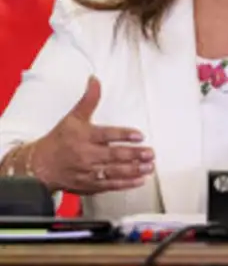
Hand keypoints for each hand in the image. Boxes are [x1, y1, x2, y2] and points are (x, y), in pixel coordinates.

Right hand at [30, 77, 152, 193]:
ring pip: (114, 172)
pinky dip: (126, 184)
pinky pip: (110, 185)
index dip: (124, 135)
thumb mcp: (73, 117)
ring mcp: (88, 172)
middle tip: (150, 153)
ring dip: (134, 170)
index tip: (140, 136)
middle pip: (113, 155)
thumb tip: (95, 80)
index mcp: (84, 137)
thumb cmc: (59, 140)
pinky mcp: (90, 185)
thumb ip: (89, 100)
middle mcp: (86, 155)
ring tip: (149, 166)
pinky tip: (140, 180)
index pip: (106, 135)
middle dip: (134, 155)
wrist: (39, 166)